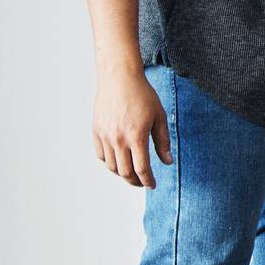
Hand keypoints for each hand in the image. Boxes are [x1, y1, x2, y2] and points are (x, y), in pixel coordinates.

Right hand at [93, 66, 171, 187]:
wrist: (119, 79)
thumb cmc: (143, 96)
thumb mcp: (159, 116)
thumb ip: (163, 141)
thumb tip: (167, 162)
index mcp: (136, 136)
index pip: (141, 168)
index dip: (148, 180)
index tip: (152, 185)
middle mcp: (118, 140)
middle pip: (125, 172)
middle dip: (135, 181)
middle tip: (143, 183)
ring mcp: (105, 137)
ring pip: (112, 166)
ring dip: (122, 174)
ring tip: (132, 173)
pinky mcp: (96, 132)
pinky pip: (101, 156)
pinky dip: (110, 163)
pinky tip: (119, 161)